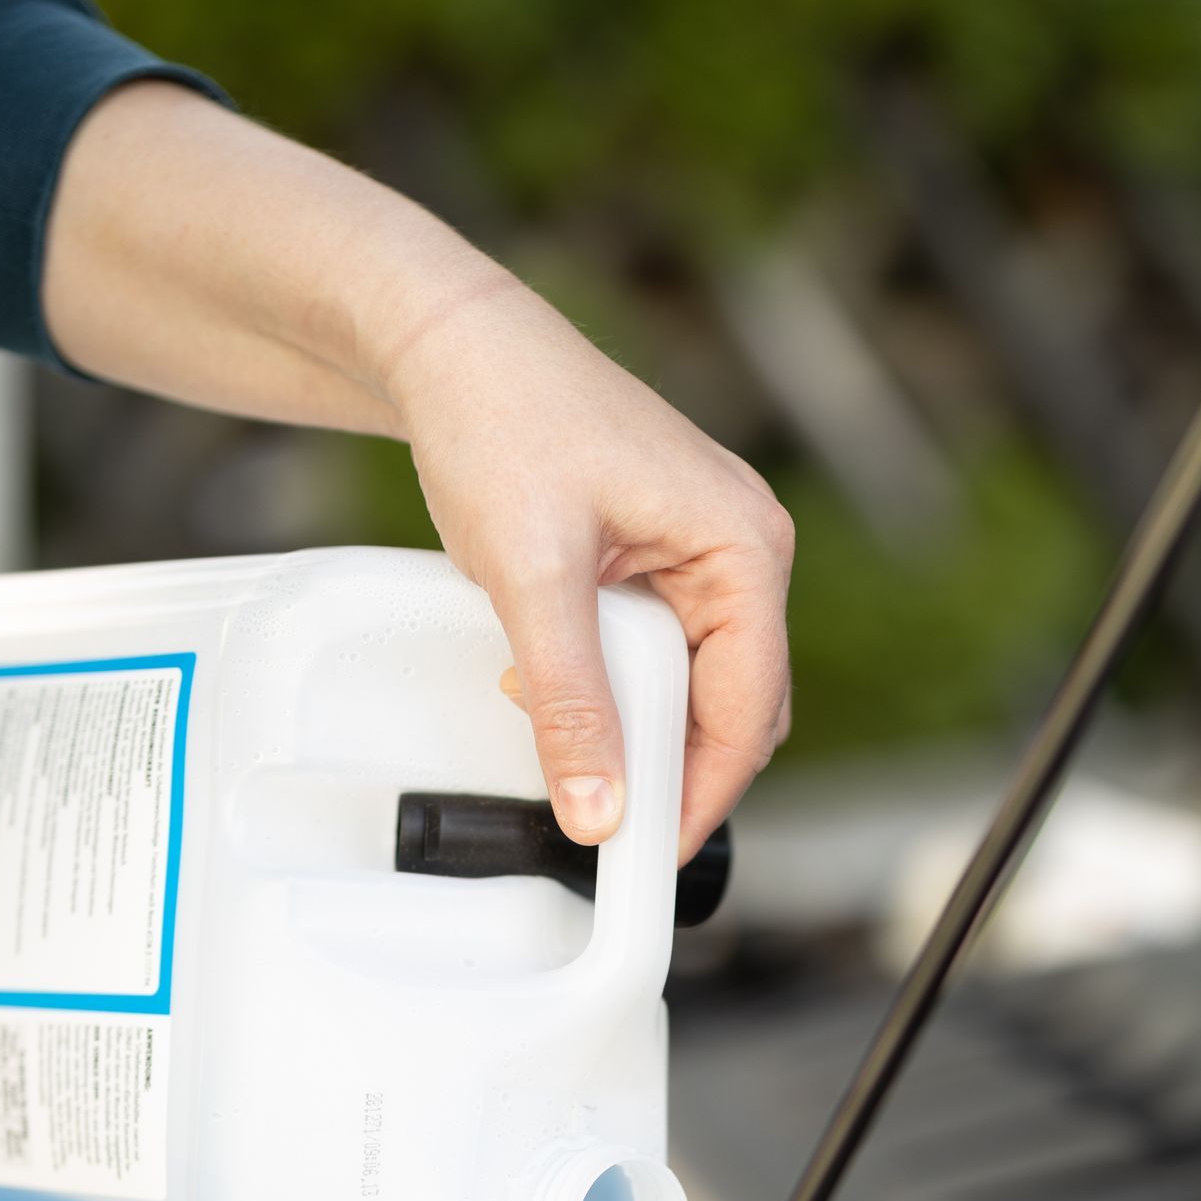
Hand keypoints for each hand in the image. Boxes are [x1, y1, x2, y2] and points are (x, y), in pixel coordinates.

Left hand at [386, 280, 793, 857]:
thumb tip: (597, 809)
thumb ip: (569, 699)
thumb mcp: (533, 577)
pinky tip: (547, 685)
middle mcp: (742, 548)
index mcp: (744, 546)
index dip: (702, 794)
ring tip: (558, 740)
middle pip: (734, 707)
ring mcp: (704, 550)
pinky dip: (610, 684)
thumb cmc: (502, 422)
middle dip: (669, 767)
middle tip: (598, 822)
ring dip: (633, 724)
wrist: (450, 344)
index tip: (647, 856)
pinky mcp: (659, 553)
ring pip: (691, 684)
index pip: (750, 710)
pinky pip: (658, 650)